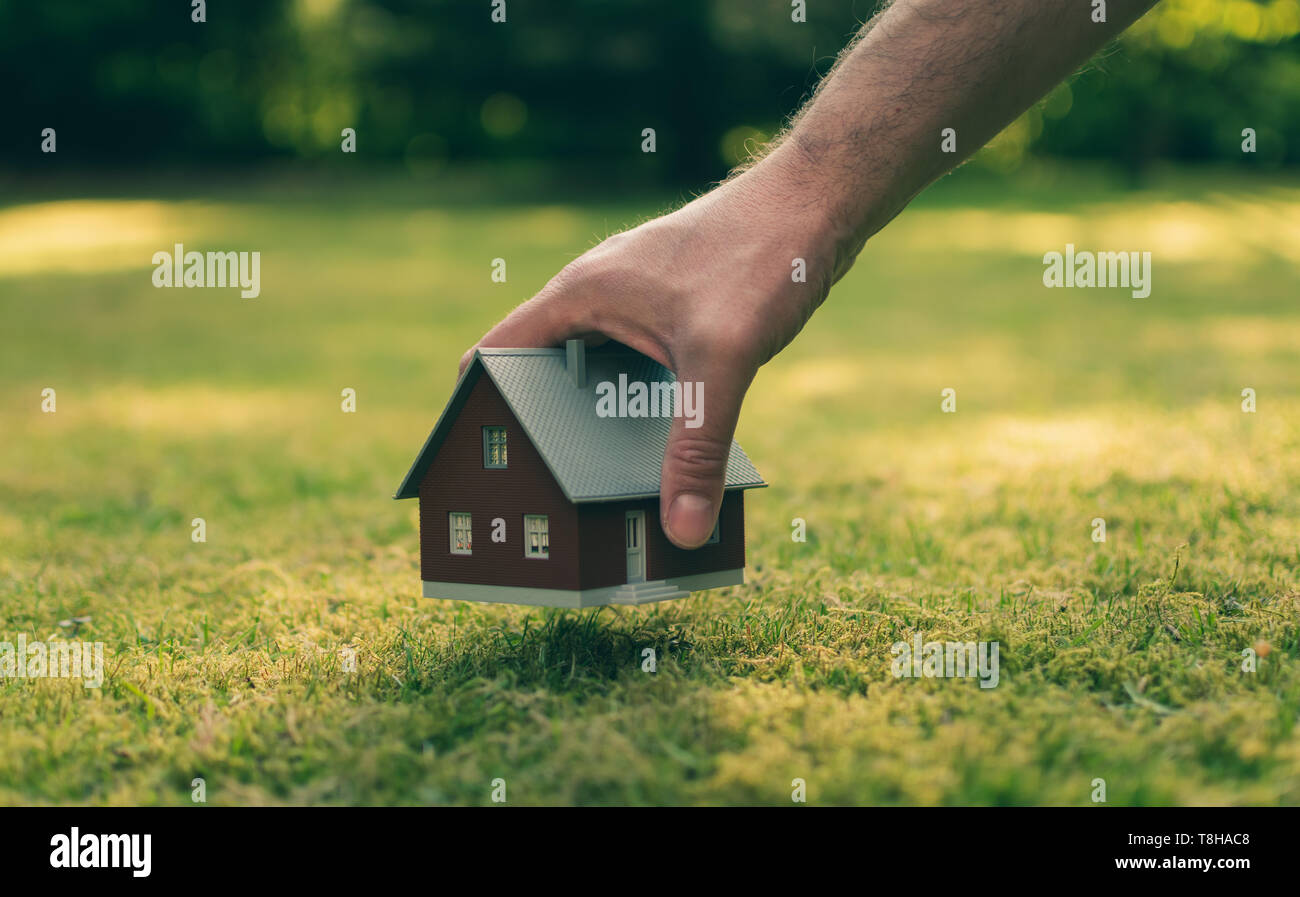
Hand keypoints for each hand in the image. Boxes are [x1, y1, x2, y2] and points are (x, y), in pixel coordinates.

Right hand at [459, 159, 839, 547]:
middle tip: (544, 496)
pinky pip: (634, 368)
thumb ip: (697, 447)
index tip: (477, 467)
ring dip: (594, 423)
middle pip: (543, 373)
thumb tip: (682, 530)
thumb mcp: (723, 360)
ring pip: (593, 374)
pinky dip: (636, 407)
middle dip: (541, 431)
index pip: (496, 355)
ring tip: (598, 485)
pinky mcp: (668, 311)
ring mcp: (633, 301)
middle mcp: (596, 295)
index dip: (476, 410)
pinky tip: (660, 447)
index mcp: (580, 294)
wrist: (817, 203)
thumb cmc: (761, 255)